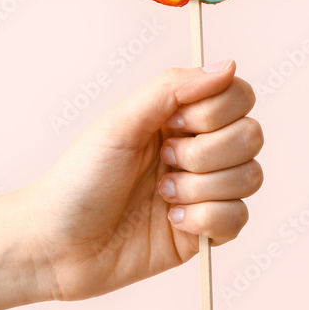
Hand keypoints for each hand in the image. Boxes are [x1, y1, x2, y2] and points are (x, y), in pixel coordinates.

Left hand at [19, 60, 263, 301]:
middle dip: (207, 152)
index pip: (238, 97)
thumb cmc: (79, 179)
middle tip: (164, 161)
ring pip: (250, 177)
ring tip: (163, 194)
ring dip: (203, 186)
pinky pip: (238, 219)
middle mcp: (198, 150)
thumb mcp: (122, 122)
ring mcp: (205, 191)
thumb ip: (174, 88)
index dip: (215, 111)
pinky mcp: (204, 231)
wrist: (57, 244)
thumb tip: (227, 65)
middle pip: (251, 136)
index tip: (170, 124)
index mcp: (179, 117)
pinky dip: (205, 218)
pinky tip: (171, 221)